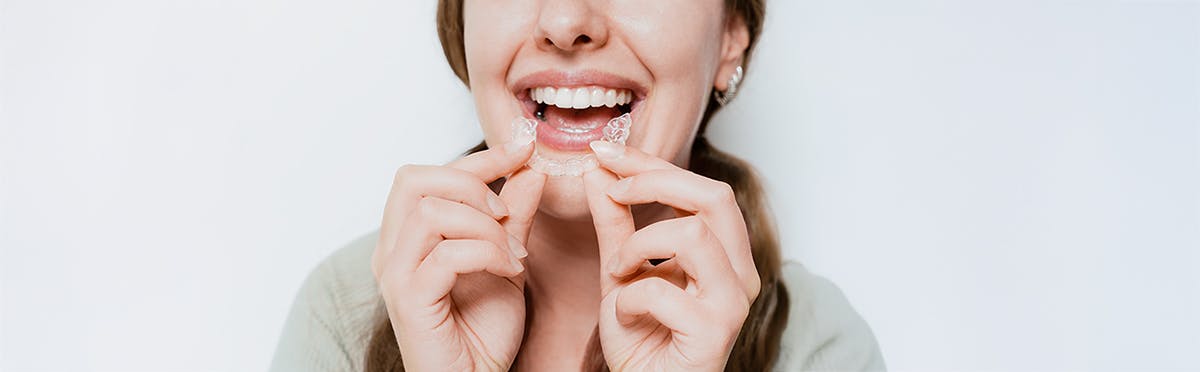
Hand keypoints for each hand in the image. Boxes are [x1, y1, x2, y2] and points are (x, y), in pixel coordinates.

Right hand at [371, 136, 545, 371]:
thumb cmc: (483, 332)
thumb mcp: (507, 262)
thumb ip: (514, 218)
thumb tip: (531, 169)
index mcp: (409, 236)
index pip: (431, 174)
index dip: (479, 157)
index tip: (523, 148)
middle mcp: (392, 250)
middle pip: (413, 179)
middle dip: (471, 185)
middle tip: (506, 216)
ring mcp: (396, 274)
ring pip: (430, 212)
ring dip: (484, 226)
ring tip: (511, 255)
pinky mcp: (408, 300)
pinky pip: (445, 254)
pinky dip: (486, 254)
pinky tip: (509, 272)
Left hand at [583, 141, 760, 370]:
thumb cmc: (643, 340)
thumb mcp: (621, 270)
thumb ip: (615, 221)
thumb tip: (600, 169)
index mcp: (726, 254)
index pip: (701, 188)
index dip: (652, 163)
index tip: (605, 151)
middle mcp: (740, 274)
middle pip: (715, 196)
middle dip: (656, 181)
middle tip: (613, 188)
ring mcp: (732, 303)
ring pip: (694, 234)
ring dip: (640, 244)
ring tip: (618, 270)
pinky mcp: (715, 333)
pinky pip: (664, 290)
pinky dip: (629, 298)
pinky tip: (624, 315)